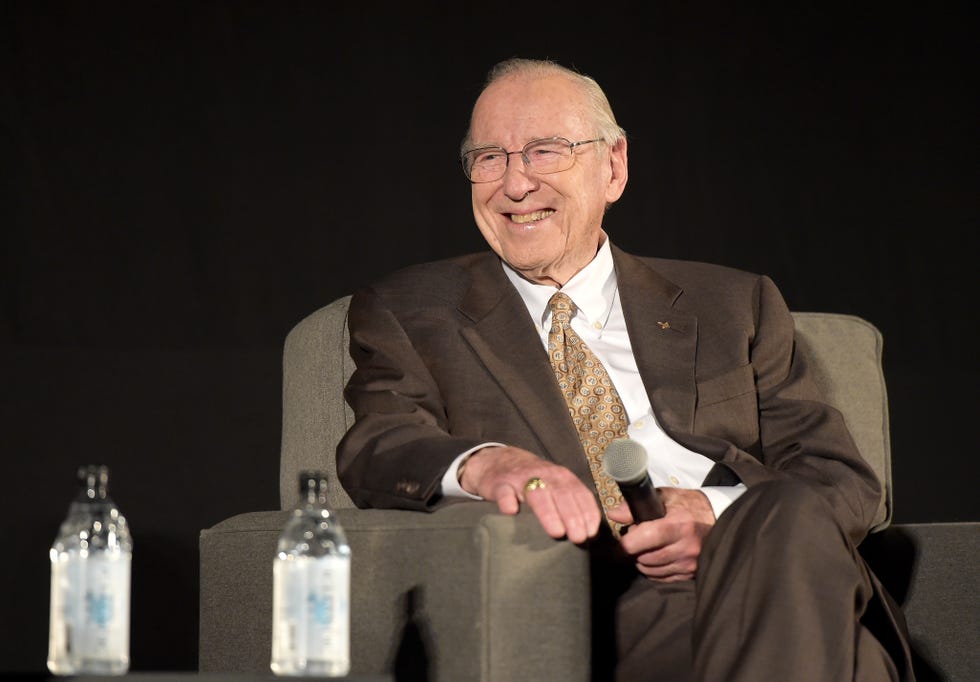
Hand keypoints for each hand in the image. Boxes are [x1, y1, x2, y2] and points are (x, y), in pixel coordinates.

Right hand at [460, 446, 601, 543]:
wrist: (498, 461)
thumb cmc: (533, 481)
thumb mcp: (556, 486)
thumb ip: (571, 503)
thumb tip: (590, 534)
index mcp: (561, 477)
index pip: (579, 494)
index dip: (588, 513)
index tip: (592, 533)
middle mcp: (545, 475)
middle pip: (561, 495)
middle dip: (572, 517)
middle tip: (578, 538)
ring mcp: (521, 479)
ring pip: (536, 494)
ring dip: (548, 513)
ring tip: (556, 532)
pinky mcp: (499, 484)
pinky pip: (504, 492)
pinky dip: (507, 500)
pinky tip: (510, 512)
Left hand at [606, 487, 715, 581]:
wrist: (718, 519)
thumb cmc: (688, 506)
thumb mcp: (665, 497)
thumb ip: (638, 505)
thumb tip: (614, 515)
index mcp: (679, 525)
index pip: (646, 538)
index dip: (628, 541)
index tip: (624, 537)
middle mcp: (686, 547)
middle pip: (644, 558)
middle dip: (634, 550)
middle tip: (638, 538)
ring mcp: (689, 564)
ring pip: (650, 570)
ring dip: (642, 561)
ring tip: (648, 546)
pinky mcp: (690, 574)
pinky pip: (660, 579)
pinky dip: (653, 570)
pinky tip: (657, 556)